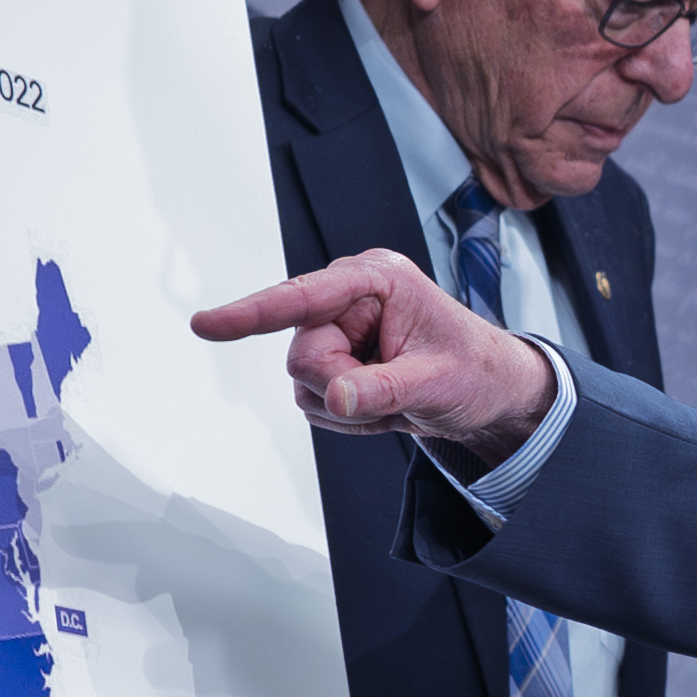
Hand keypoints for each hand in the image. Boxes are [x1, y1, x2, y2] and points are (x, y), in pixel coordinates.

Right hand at [189, 250, 555, 454]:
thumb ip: (383, 389)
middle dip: (341, 385)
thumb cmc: (475, 370)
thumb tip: (335, 395)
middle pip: (301, 354)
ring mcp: (336, 330)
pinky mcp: (331, 360)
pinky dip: (347, 415)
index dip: (251, 313)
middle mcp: (348, 299)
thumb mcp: (437, 382)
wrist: (489, 393)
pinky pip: (312, 400)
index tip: (206, 324)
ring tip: (393, 394)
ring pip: (302, 382)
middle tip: (390, 391)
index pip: (302, 297)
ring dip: (346, 404)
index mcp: (376, 280)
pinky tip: (380, 404)